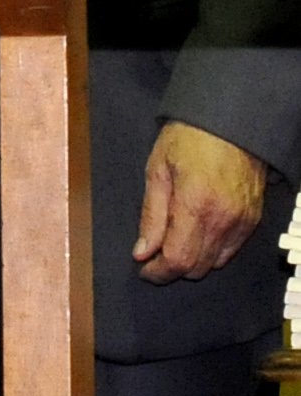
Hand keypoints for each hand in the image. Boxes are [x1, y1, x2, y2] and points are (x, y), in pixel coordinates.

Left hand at [135, 119, 275, 282]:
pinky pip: (232, 250)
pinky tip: (196, 236)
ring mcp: (243, 221)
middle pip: (197, 267)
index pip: (178, 260)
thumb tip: (142, 252)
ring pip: (215, 262)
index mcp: (196, 206)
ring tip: (173, 244)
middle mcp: (224, 219)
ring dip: (192, 261)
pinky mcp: (254, 218)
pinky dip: (211, 252)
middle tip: (153, 257)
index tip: (143, 270)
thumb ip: (151, 216)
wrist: (231, 123)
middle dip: (172, 269)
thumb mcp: (157, 172)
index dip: (158, 272)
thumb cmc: (188, 141)